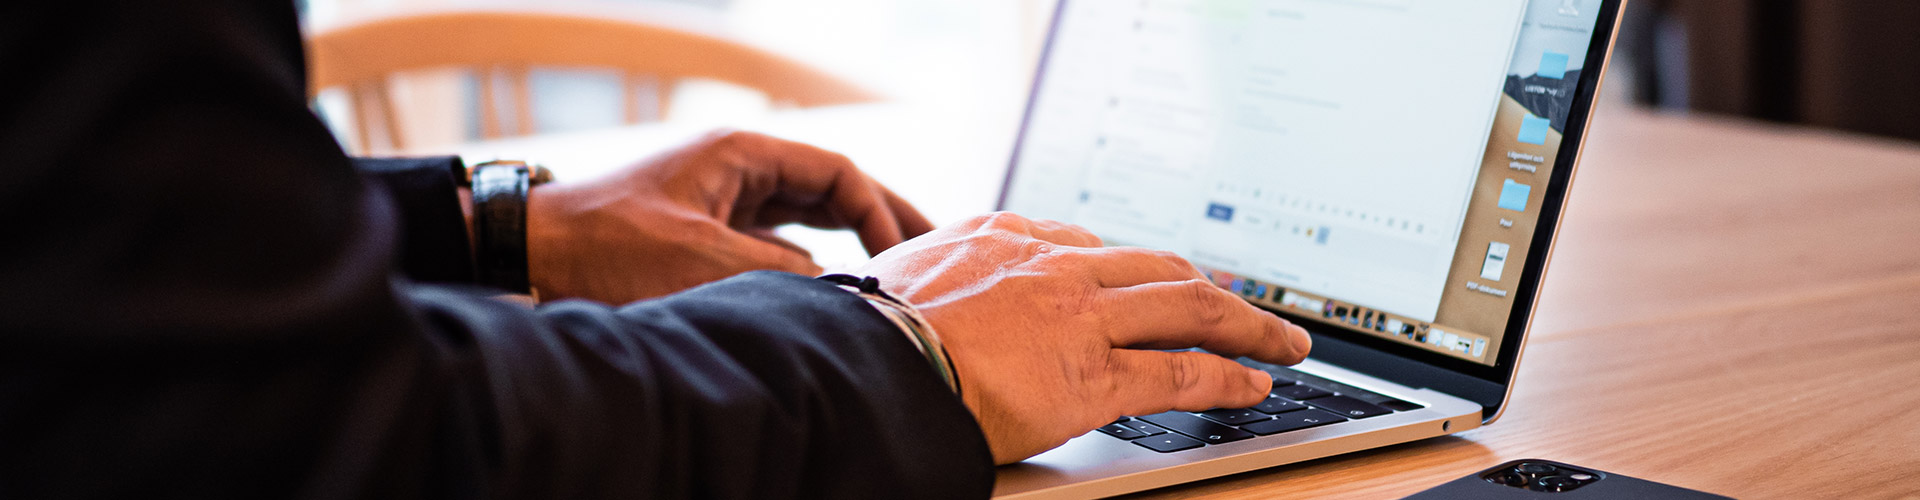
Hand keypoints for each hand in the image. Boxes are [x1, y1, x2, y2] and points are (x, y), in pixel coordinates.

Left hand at [525, 130, 933, 303]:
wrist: (528, 256)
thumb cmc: (604, 248)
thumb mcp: (702, 261)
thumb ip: (779, 274)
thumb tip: (839, 293)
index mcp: (740, 154)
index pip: (836, 173)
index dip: (878, 212)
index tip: (897, 259)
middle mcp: (737, 170)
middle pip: (831, 188)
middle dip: (882, 219)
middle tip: (933, 251)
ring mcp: (723, 201)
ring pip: (808, 216)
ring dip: (850, 242)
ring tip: (896, 272)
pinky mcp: (706, 235)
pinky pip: (778, 243)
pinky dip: (813, 263)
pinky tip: (834, 289)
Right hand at [856, 212, 1312, 463]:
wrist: (861, 365)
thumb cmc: (865, 334)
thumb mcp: (900, 280)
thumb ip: (935, 282)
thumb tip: (925, 300)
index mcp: (1002, 237)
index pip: (1090, 246)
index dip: (1133, 270)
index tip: (1152, 282)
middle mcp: (1052, 265)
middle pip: (1157, 265)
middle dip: (1210, 284)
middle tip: (1243, 303)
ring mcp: (1079, 317)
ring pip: (1188, 305)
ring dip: (1246, 321)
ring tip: (1281, 340)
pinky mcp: (1093, 374)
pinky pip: (1181, 369)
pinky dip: (1229, 375)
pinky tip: (1254, 384)